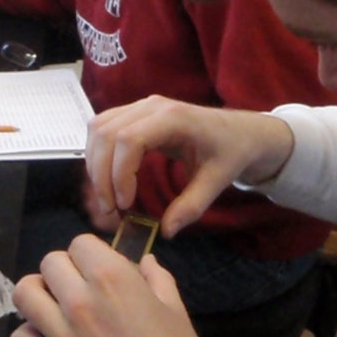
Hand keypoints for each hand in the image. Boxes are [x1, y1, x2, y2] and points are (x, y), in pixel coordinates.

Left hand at [10, 235, 210, 336]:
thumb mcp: (178, 318)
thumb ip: (158, 282)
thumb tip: (146, 260)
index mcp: (114, 281)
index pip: (81, 243)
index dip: (92, 255)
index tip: (102, 271)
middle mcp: (79, 301)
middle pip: (50, 262)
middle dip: (66, 271)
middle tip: (82, 288)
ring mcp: (59, 335)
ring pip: (24, 293)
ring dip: (40, 296)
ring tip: (56, 307)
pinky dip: (31, 336)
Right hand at [84, 95, 293, 236]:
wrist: (241, 131)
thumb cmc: (231, 152)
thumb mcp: (218, 181)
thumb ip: (192, 206)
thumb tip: (166, 232)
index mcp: (173, 117)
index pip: (128, 139)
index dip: (119, 173)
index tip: (125, 205)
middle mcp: (150, 105)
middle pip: (105, 133)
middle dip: (101, 175)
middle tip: (110, 209)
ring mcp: (139, 105)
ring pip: (97, 128)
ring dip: (94, 164)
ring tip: (106, 197)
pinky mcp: (132, 112)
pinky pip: (101, 128)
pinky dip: (97, 154)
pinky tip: (107, 178)